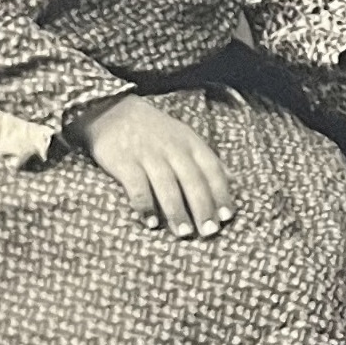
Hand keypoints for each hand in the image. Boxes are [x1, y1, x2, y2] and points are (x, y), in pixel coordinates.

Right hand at [72, 96, 235, 239]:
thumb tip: (233, 180)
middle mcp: (173, 148)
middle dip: (202, 208)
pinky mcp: (124, 162)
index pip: (212, 170)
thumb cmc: (155, 130)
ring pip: (167, 186)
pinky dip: (145, 205)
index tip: (227, 216)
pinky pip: (137, 187)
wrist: (112, 111)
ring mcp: (148, 154)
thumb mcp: (185, 137)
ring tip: (184, 233)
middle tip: (209, 232)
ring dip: (177, 211)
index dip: (221, 193)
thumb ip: (206, 158)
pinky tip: (151, 223)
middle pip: (192, 180)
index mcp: (191, 143)